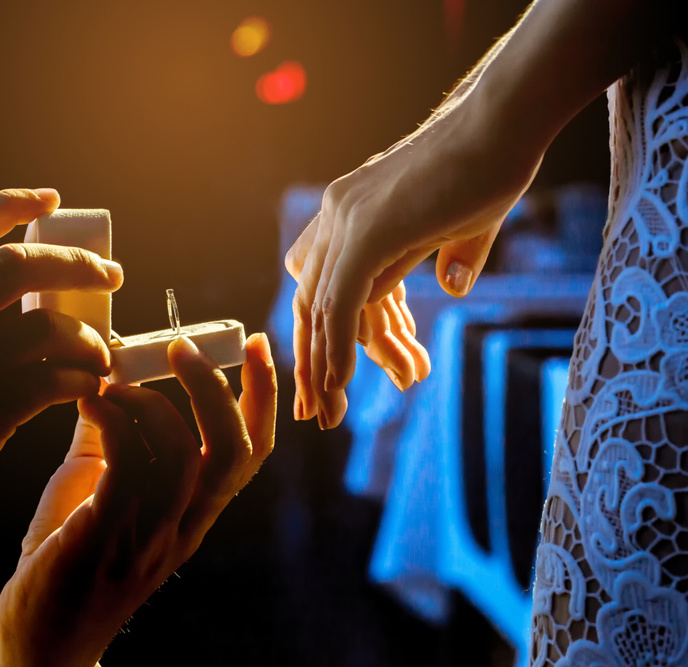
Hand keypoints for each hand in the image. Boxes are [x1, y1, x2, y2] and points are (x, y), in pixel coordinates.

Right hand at [0, 188, 123, 603]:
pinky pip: (52, 380)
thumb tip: (7, 313)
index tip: (51, 196)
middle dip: (77, 264)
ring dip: (89, 339)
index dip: (9, 204)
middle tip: (111, 276)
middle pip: (19, 264)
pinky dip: (82, 379)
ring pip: (47, 326)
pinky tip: (87, 387)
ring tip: (100, 356)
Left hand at [0, 333, 276, 666]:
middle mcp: (183, 526)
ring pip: (180, 452)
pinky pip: (126, 464)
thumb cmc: (70, 562)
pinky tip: (90, 405)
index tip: (254, 345)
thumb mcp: (102, 496)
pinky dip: (112, 419)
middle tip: (182, 347)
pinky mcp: (107, 537)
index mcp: (192, 514)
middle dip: (215, 389)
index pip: (249, 454)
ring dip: (148, 401)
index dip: (261, 397)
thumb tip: (106, 386)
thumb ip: (111, 445)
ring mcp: (148, 536)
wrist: (41, 640)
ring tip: (110, 387)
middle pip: (231, 450)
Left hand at [286, 94, 541, 427]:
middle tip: (318, 411)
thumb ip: (448, 255)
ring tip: (328, 414)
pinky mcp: (367, 230)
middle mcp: (338, 213)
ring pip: (320, 308)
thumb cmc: (494, 164)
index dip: (323, 334)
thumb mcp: (464, 223)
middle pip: (310, 300)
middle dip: (311, 359)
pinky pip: (340, 302)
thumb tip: (450, 286)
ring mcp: (348, 219)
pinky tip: (339, 384)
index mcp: (351, 210)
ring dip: (322, 366)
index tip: (330, 379)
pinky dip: (336, 347)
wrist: (505, 123)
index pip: (324, 284)